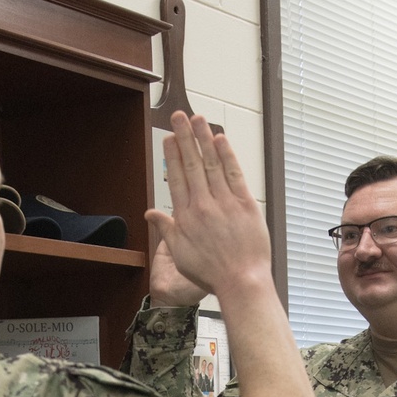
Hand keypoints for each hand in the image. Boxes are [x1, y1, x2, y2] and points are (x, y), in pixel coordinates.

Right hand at [145, 111, 270, 301]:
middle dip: (185, 137)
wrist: (241, 281)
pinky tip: (220, 139)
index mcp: (186, 217)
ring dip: (204, 138)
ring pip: (212, 163)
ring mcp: (225, 202)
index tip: (169, 138)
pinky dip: (227, 155)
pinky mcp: (245, 204)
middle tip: (179, 116)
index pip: (177, 178)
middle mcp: (203, 204)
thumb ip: (166, 229)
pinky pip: (234, 173)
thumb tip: (151, 213)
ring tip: (198, 119)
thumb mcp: (180, 255)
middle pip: (192, 164)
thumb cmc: (211, 273)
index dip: (172, 155)